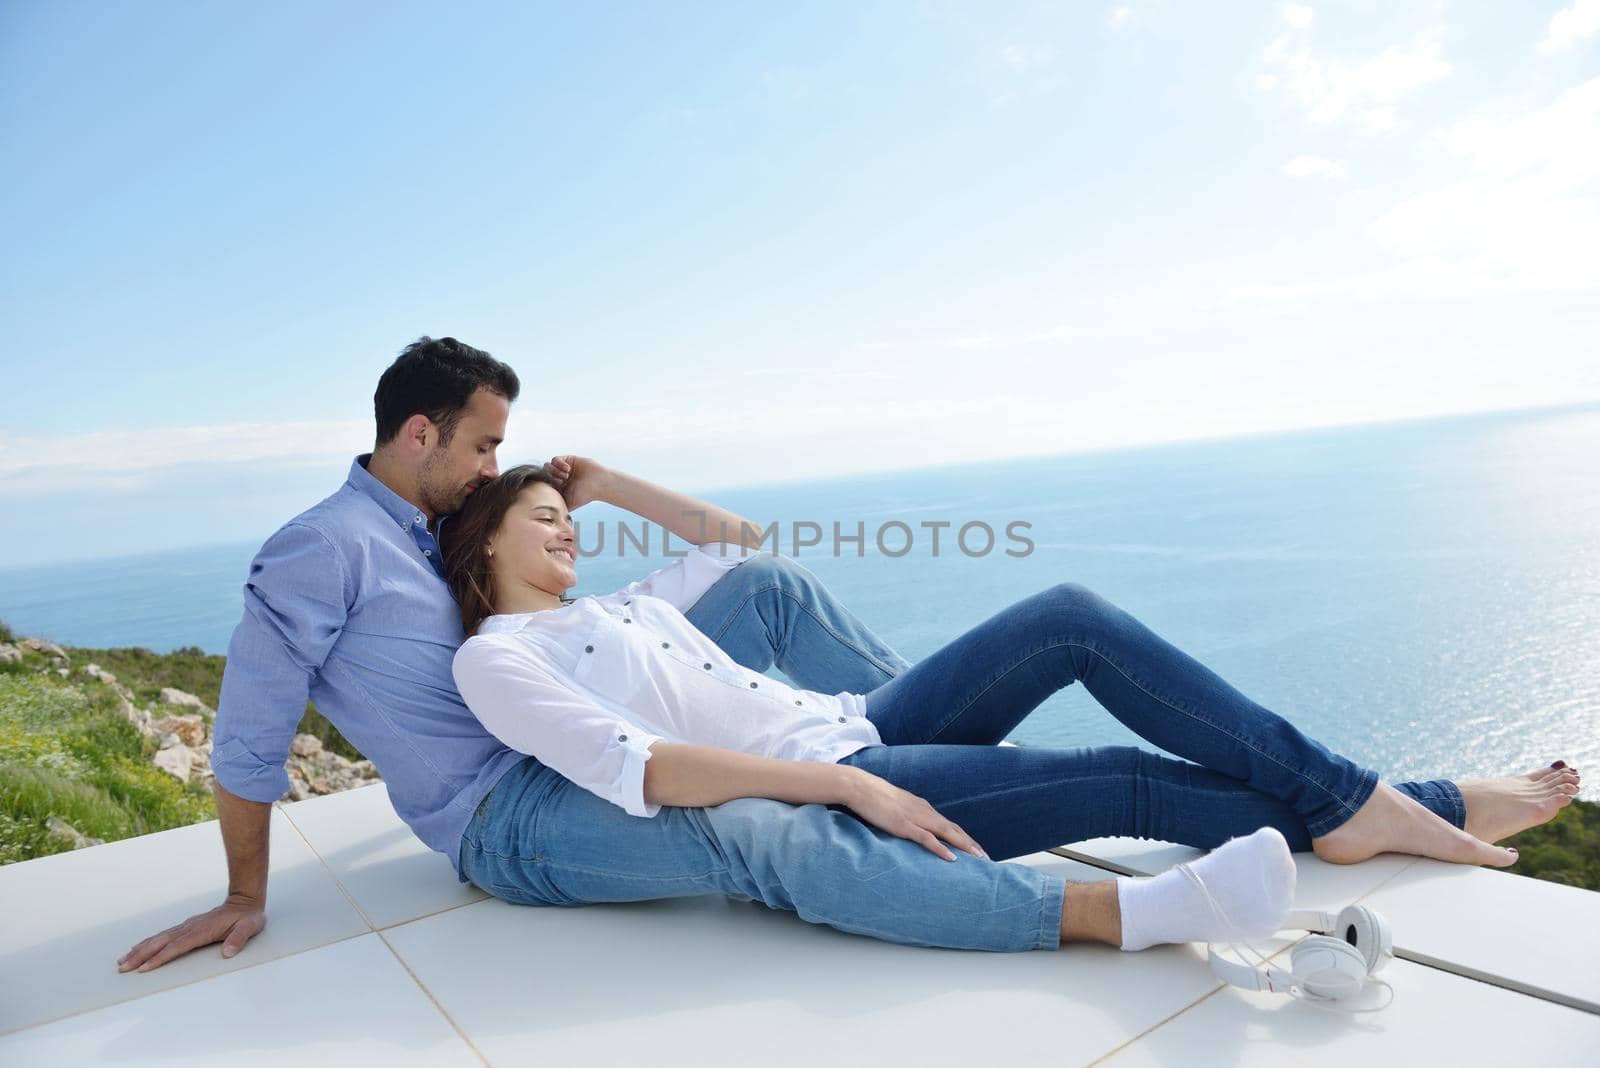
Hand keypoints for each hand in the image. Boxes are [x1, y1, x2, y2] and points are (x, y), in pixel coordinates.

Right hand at [116, 895, 266, 973]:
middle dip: (141, 955)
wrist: (245, 900)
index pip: (178, 946)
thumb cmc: (248, 917)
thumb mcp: (250, 927)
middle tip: (123, 967)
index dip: (161, 957)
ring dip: (140, 949)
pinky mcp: (186, 927)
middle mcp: (190, 927)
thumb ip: (239, 939)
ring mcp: (187, 926)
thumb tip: (227, 952)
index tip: (145, 968)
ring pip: (158, 938)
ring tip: (122, 960)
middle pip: (161, 942)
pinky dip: (148, 942)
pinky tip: (138, 948)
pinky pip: (163, 936)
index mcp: (203, 930)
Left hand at [545, 455, 612, 510]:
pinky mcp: (567, 459)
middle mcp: (559, 477)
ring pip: (548, 466)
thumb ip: (557, 508)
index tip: (557, 488)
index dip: (547, 485)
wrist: (599, 484)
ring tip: (565, 475)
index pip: (544, 484)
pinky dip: (559, 464)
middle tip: (562, 482)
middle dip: (551, 477)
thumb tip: (546, 516)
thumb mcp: (568, 504)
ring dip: (554, 471)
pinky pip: (555, 459)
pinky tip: (568, 469)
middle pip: (544, 474)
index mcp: (557, 487)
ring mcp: (562, 468)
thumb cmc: (585, 495)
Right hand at [842, 770, 988, 861]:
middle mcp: (924, 811)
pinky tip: (952, 857)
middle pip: (954, 829)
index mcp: (923, 807)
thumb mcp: (896, 806)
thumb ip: (907, 815)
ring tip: (979, 858)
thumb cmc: (874, 797)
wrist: (859, 786)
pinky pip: (926, 838)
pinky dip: (941, 848)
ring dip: (964, 845)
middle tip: (987, 858)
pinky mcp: (903, 824)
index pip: (949, 824)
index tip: (976, 849)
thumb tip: (912, 827)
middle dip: (971, 843)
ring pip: (946, 833)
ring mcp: (915, 817)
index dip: (964, 837)